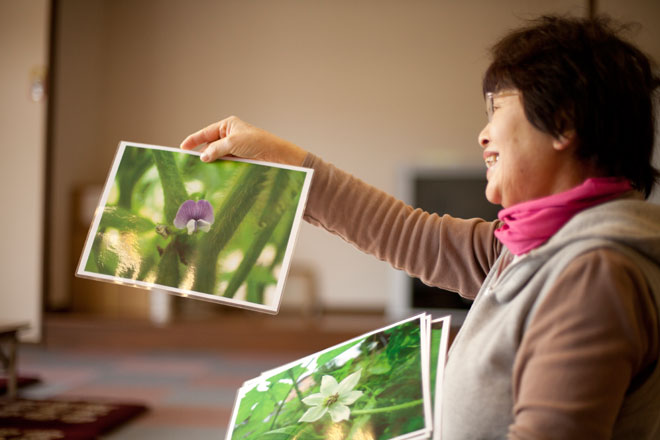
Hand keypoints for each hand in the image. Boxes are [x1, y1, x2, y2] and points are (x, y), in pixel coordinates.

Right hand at [180, 116, 306, 165]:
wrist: (276, 155)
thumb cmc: (258, 142)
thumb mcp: (233, 143)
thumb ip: (216, 149)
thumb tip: (202, 157)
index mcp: (228, 125)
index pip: (206, 132)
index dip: (193, 140)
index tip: (182, 147)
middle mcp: (230, 135)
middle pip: (210, 145)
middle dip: (201, 153)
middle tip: (188, 162)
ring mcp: (234, 148)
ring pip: (217, 155)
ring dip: (210, 162)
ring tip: (198, 170)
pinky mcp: (239, 159)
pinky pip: (225, 163)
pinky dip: (219, 167)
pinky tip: (212, 173)